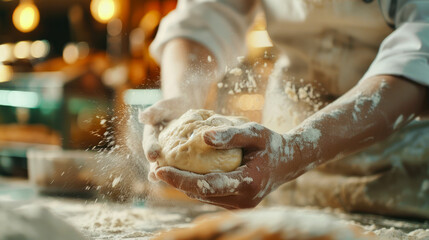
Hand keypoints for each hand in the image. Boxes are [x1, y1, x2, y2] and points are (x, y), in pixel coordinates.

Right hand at [139, 97, 194, 180]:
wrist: (184, 109)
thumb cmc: (172, 107)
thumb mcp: (163, 107)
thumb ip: (154, 112)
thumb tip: (142, 117)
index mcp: (152, 136)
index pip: (150, 143)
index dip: (150, 149)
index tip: (153, 155)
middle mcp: (158, 149)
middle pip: (156, 161)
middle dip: (155, 168)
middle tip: (154, 176)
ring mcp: (169, 155)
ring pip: (167, 167)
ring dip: (167, 174)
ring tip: (170, 182)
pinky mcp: (181, 158)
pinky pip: (182, 166)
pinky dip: (184, 172)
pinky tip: (191, 179)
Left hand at [154, 122, 302, 208]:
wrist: (289, 162)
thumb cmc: (270, 143)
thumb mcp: (254, 132)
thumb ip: (230, 134)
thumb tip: (201, 137)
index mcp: (247, 183)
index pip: (207, 184)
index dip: (181, 179)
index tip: (159, 170)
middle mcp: (243, 200)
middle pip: (201, 194)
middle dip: (176, 183)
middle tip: (153, 171)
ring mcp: (240, 205)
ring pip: (204, 197)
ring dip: (183, 186)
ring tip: (162, 172)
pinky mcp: (237, 205)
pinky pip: (211, 196)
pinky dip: (196, 186)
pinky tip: (182, 174)